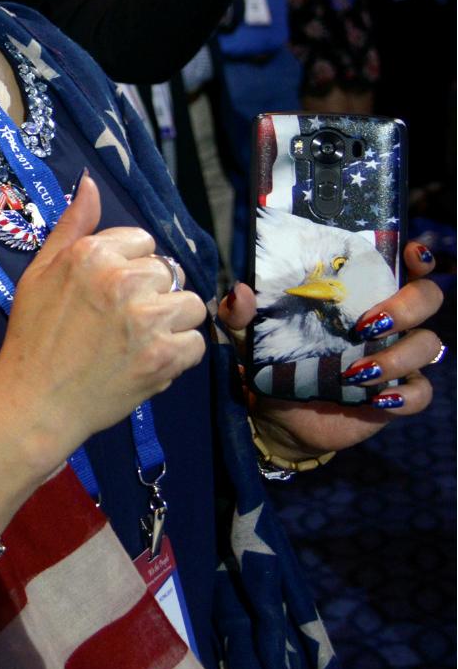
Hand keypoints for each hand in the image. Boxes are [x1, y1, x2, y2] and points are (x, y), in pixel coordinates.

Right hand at [0, 176, 208, 472]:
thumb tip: (90, 182)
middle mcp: (121, 279)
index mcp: (90, 254)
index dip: (128, 267)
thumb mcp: (39, 271)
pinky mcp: (163, 356)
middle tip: (119, 322)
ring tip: (140, 340)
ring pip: (191, 304)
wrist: (36, 399)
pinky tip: (148, 361)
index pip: (143, 242)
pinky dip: (178, 355)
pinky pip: (196, 343)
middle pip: (168, 272)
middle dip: (151, 294)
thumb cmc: (33, 335)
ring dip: (171, 322)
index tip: (107, 294)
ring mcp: (145, 319)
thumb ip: (72, 225)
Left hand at [221, 242, 444, 458]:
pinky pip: (421, 392)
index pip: (401, 266)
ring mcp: (394, 358)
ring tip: (355, 372)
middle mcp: (385, 322)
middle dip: (407, 306)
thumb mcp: (248, 335)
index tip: (410, 253)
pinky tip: (376, 398)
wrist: (277, 415)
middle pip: (427, 299)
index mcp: (355, 296)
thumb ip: (240, 313)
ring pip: (428, 345)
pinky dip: (405, 395)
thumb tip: (242, 291)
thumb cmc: (270, 361)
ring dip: (397, 356)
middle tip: (367, 323)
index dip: (416, 257)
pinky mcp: (396, 395)